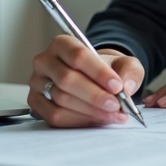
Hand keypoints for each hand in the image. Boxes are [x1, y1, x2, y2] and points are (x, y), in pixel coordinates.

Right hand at [28, 35, 144, 127]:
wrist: (94, 80)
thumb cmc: (106, 69)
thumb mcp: (124, 63)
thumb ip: (129, 71)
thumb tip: (126, 87)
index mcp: (62, 44)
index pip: (77, 55)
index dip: (98, 73)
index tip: (117, 86)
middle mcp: (45, 61)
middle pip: (66, 79)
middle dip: (94, 96)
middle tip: (116, 105)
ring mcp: (38, 83)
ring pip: (61, 100)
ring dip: (90, 111)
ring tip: (112, 115)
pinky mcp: (37, 103)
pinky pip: (55, 116)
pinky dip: (78, 121)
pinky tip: (96, 119)